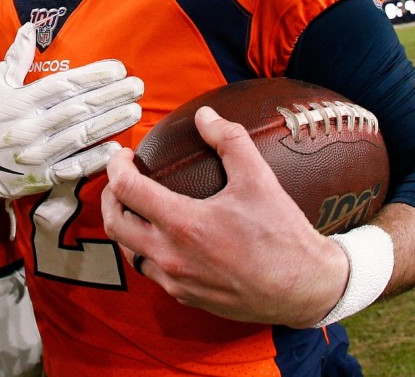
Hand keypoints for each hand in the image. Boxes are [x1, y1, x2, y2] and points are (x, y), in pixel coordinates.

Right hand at [0, 22, 143, 200]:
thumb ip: (16, 58)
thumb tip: (29, 28)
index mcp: (22, 101)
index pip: (63, 85)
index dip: (92, 76)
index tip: (117, 68)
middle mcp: (31, 126)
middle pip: (78, 109)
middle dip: (110, 96)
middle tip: (137, 86)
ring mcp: (38, 154)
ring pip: (80, 135)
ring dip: (110, 123)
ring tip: (134, 109)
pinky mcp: (43, 177)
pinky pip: (73, 168)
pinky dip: (94, 158)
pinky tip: (116, 148)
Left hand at [101, 106, 345, 325]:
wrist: (305, 288)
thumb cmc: (282, 235)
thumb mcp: (259, 178)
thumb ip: (229, 139)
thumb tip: (205, 115)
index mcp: (184, 224)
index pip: (127, 191)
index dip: (117, 167)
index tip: (123, 155)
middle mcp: (172, 256)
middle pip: (115, 224)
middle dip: (110, 196)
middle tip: (121, 179)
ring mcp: (177, 281)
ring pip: (129, 252)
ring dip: (125, 226)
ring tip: (136, 206)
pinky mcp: (187, 297)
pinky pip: (152, 272)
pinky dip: (145, 250)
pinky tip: (162, 237)